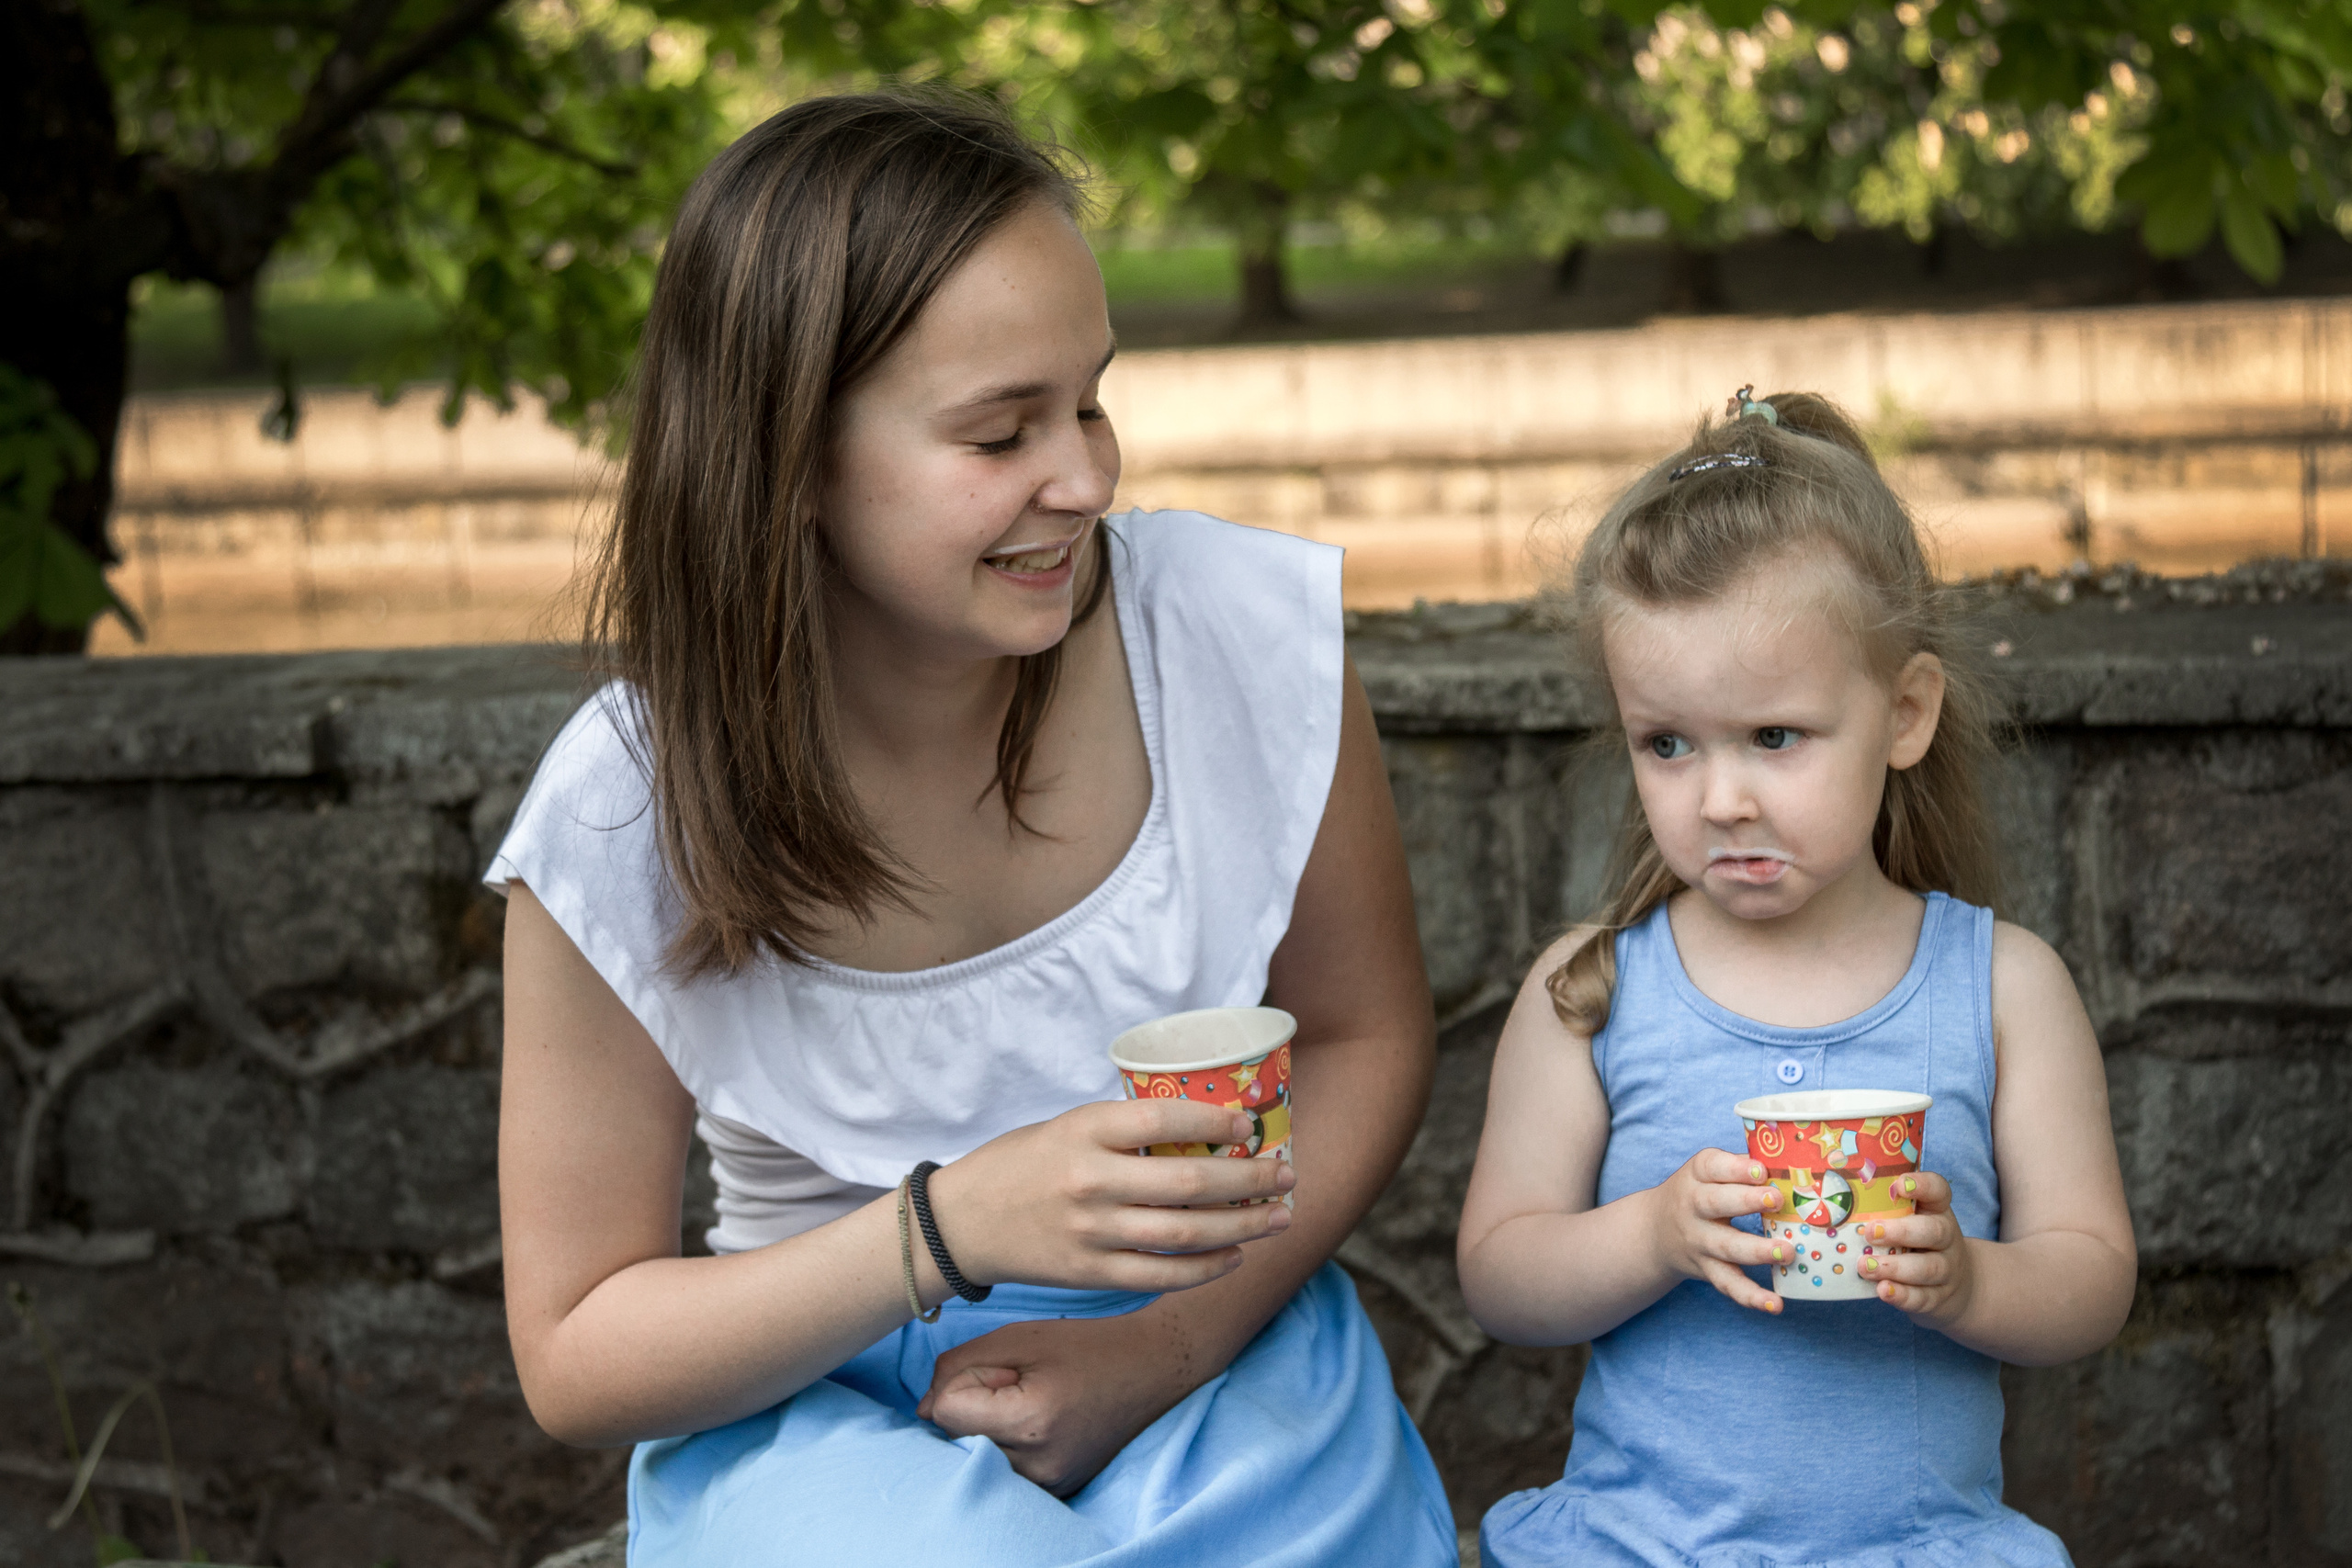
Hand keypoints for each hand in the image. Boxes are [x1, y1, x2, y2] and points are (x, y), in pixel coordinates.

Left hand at [916, 1310, 1197, 1496]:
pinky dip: (1005, 1446)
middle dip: (972, 1405)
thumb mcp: (1017, 1338)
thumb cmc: (1085, 1346)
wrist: (1151, 1368)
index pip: (944, 1411)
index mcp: (1030, 1421)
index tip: (1004, 1369)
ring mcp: (1049, 1484)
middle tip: (1019, 1384)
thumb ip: (957, 1366)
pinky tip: (1037, 1424)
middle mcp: (1038, 1465)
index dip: (966, 1380)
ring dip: (985, 1428)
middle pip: (956, 1437)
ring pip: (975, 1457)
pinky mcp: (1056, 1491)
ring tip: (1029, 1403)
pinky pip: (1002, 1470)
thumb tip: (922, 1409)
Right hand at [924, 1100, 1295, 1295]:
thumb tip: (1199, 1132)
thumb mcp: (1066, 1127)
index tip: (1250, 1123)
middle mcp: (1090, 1182)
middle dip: (1250, 1180)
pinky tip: (1234, 1255)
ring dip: (1242, 1226)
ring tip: (1278, 1217)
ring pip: (1185, 1234)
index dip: (1215, 1120)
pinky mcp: (1091, 1274)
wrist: (961, 1223)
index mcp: (1083, 1132)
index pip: (1161, 1119)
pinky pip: (1162, 1276)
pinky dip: (1205, 1269)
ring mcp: (1093, 1233)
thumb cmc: (1020, 1165)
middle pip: (1189, 1183)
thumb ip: (1122, 1131)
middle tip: (1286, 1174)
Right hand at [1645, 1148, 1786, 1313]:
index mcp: (1696, 1175)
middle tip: (1777, 1199)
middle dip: (1746, 1201)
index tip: (1761, 1169)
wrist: (1655, 1231)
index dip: (1736, 1168)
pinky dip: (1751, 1296)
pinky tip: (1775, 1304)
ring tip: (1787, 1252)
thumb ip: (1743, 1166)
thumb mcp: (1708, 1172)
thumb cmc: (1699, 1192)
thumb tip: (1793, 1165)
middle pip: (1715, 1203)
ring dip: (1756, 1251)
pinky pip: (1728, 1284)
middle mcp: (1692, 1207)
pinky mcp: (1707, 1270)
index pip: (1712, 1167)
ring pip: (1725, 1247)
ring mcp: (1699, 1242)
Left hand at [1856, 1171, 1974, 1322]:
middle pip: (1934, 1231)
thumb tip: (1834, 1198)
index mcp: (1936, 1211)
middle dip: (1901, 1232)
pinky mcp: (1938, 1297)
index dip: (1922, 1185)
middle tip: (1870, 1233)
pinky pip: (1923, 1297)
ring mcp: (1946, 1269)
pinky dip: (1903, 1295)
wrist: (1954, 1286)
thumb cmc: (1917, 1243)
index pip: (1938, 1191)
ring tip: (1865, 1266)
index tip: (1899, 1185)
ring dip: (1895, 1267)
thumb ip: (1882, 1209)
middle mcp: (1946, 1238)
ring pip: (1928, 1267)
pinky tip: (1883, 1290)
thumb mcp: (1909, 1221)